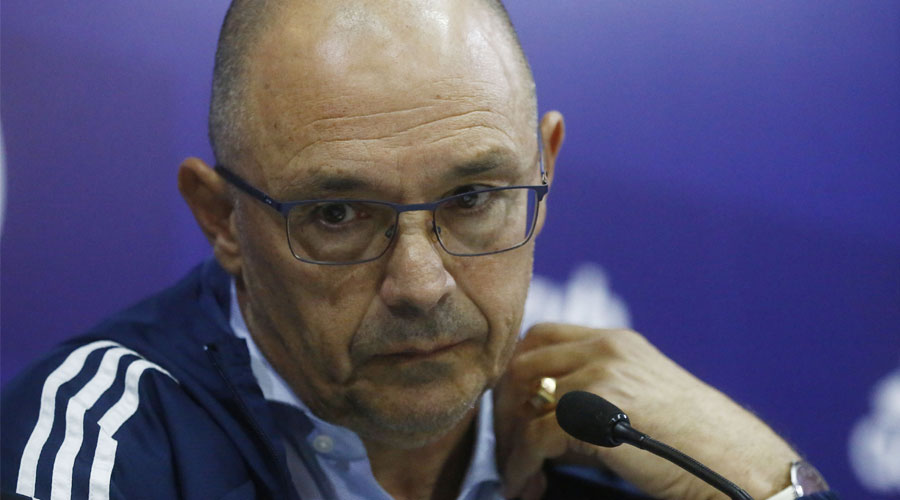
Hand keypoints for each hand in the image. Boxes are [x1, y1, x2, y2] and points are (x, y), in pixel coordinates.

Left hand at [494, 323, 799, 499]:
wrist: (735, 464)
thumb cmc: (694, 440)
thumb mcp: (640, 397)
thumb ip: (592, 393)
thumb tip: (540, 417)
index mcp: (615, 342)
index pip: (543, 335)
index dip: (519, 369)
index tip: (513, 403)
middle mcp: (604, 350)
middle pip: (524, 361)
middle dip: (505, 404)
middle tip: (506, 441)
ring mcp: (598, 378)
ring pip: (523, 398)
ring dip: (510, 439)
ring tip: (517, 471)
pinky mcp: (592, 414)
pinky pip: (534, 438)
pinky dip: (521, 465)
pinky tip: (526, 484)